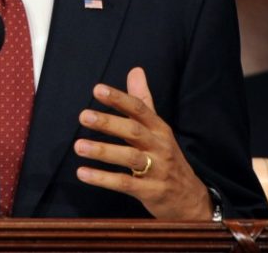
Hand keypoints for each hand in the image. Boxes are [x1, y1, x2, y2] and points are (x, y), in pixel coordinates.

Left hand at [73, 67, 212, 219]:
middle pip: (134, 131)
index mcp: (159, 128)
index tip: (97, 89)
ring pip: (129, 157)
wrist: (189, 197)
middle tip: (84, 116)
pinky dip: (103, 179)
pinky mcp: (149, 191)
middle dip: (108, 123)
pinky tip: (83, 173)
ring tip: (78, 146)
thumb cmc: (167, 157)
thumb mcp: (158, 128)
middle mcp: (159, 146)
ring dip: (103, 151)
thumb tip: (135, 70)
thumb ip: (143, 100)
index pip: (139, 108)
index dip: (119, 98)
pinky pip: (124, 183)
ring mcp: (156, 169)